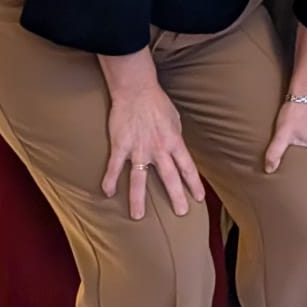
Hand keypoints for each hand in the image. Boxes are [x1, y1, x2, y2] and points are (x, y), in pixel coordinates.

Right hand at [102, 82, 204, 220]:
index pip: (188, 167)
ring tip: (138, 216)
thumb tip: (176, 151)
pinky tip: (107, 193)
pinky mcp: (121, 146)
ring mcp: (139, 149)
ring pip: (139, 179)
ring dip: (138, 199)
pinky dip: (110, 181)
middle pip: (169, 177)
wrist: (136, 90)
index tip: (198, 198)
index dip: (194, 184)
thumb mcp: (175, 120)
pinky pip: (114, 167)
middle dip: (176, 197)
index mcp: (174, 141)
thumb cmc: (157, 103)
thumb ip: (175, 138)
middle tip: (181, 213)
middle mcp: (158, 148)